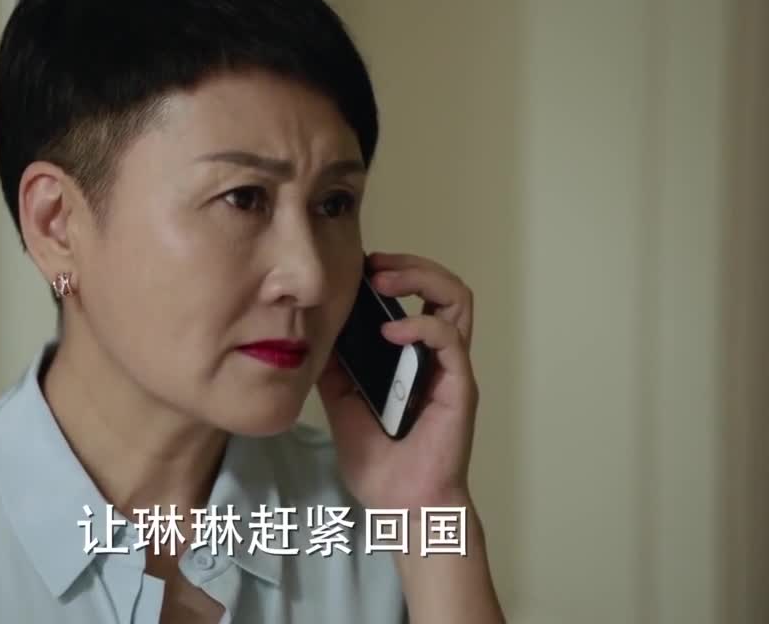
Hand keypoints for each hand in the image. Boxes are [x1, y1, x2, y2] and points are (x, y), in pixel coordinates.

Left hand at [317, 251, 478, 511]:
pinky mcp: (458, 386)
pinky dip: (420, 324)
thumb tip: (310, 331)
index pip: (417, 295)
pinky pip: (449, 340)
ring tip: (384, 281)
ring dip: (421, 279)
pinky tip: (391, 330)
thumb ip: (335, 367)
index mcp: (414, 355)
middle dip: (409, 263)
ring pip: (457, 299)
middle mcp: (438, 355)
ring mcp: (450, 369)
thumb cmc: (379, 461)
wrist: (398, 504)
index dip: (393, 271)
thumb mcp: (341, 402)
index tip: (356, 266)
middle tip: (372, 264)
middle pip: (444, 286)